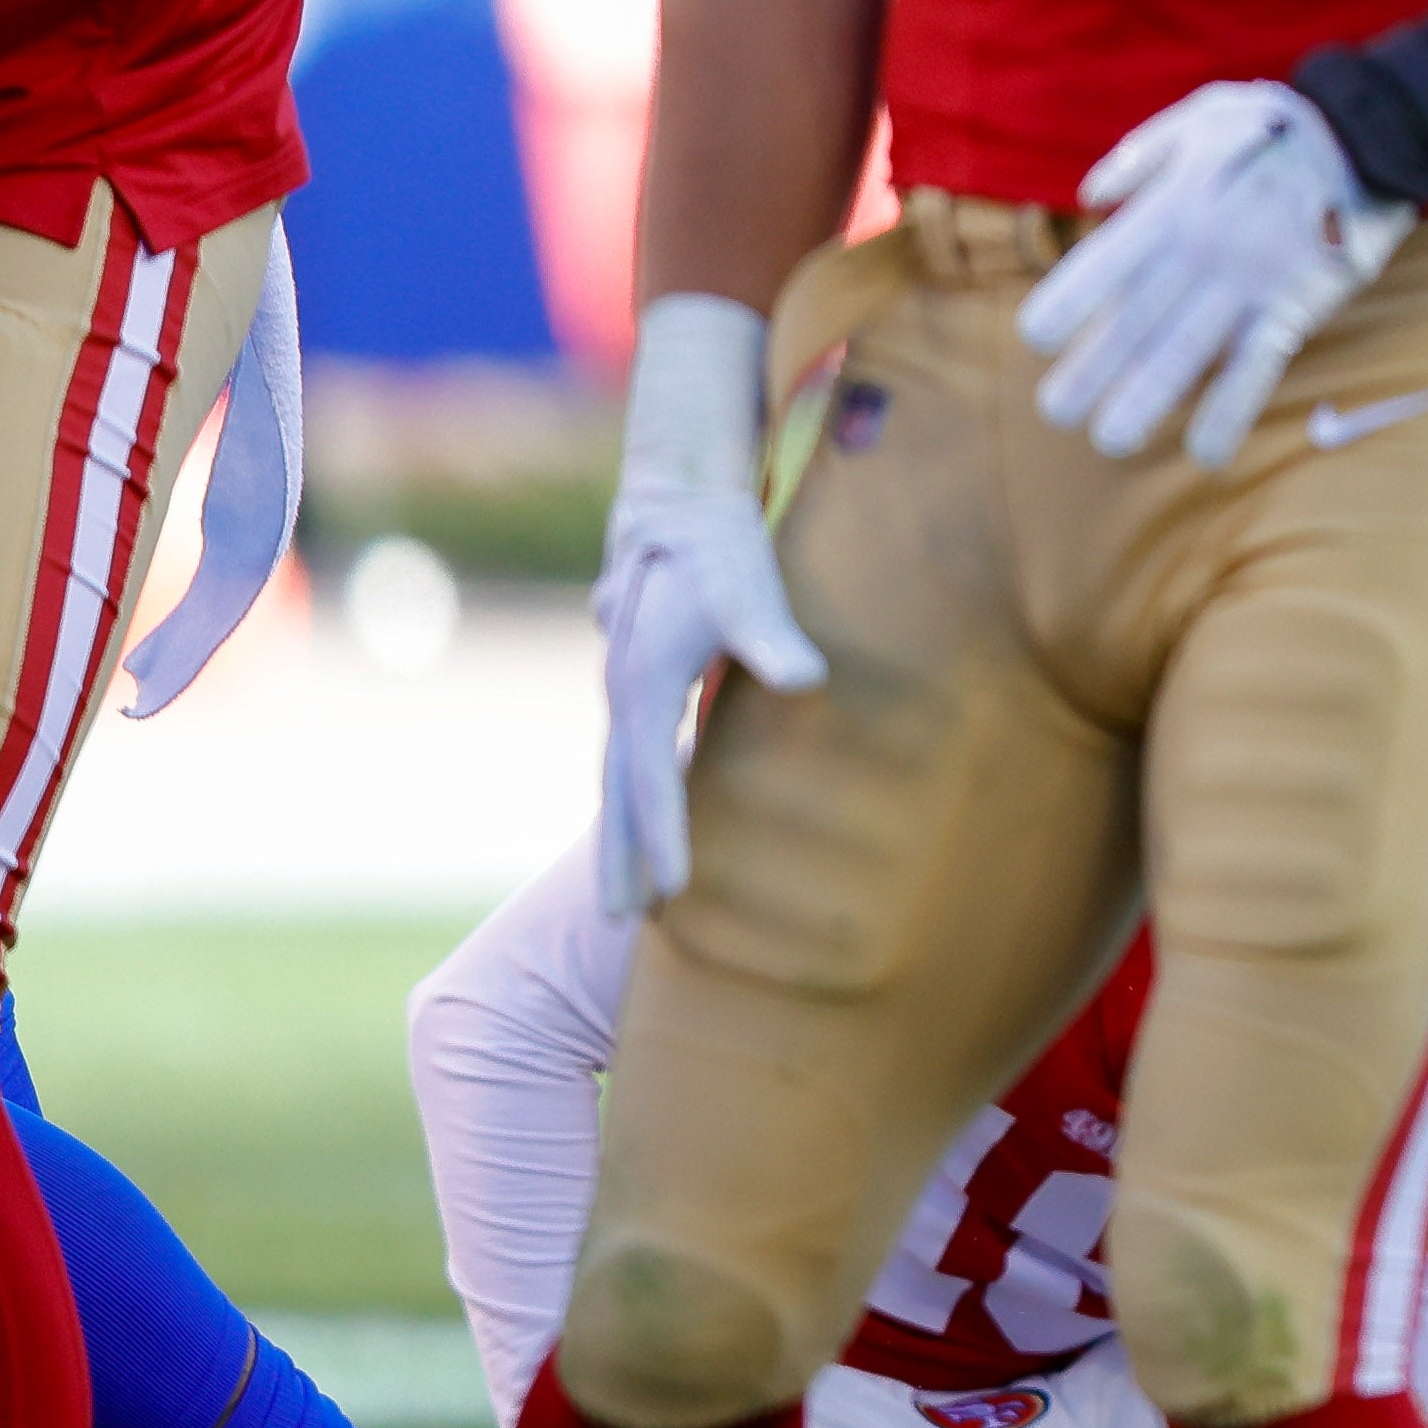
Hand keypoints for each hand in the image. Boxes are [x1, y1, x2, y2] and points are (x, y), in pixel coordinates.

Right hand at [595, 295, 823, 923]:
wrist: (676, 503)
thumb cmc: (717, 544)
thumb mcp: (749, 583)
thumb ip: (773, 635)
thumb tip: (808, 679)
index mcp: (645, 684)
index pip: (651, 776)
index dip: (662, 834)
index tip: (673, 890)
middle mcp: (625, 694)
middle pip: (619, 791)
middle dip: (621, 857)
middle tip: (620, 925)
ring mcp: (629, 691)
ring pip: (620, 778)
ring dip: (625, 836)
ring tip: (632, 899)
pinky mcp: (646, 686)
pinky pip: (635, 758)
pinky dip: (637, 801)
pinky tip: (656, 829)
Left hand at [1021, 80, 1415, 467]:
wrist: (1368, 136)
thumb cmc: (1273, 127)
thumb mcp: (1199, 116)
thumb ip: (1138, 158)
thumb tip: (1090, 201)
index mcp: (1171, 204)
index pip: (1103, 266)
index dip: (1067, 305)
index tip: (1037, 340)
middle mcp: (1201, 250)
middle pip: (1135, 321)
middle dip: (1091, 370)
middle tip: (1055, 411)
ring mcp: (1247, 284)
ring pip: (1187, 353)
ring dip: (1146, 401)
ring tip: (1110, 441)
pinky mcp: (1292, 308)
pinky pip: (1257, 370)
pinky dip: (1232, 414)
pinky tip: (1207, 454)